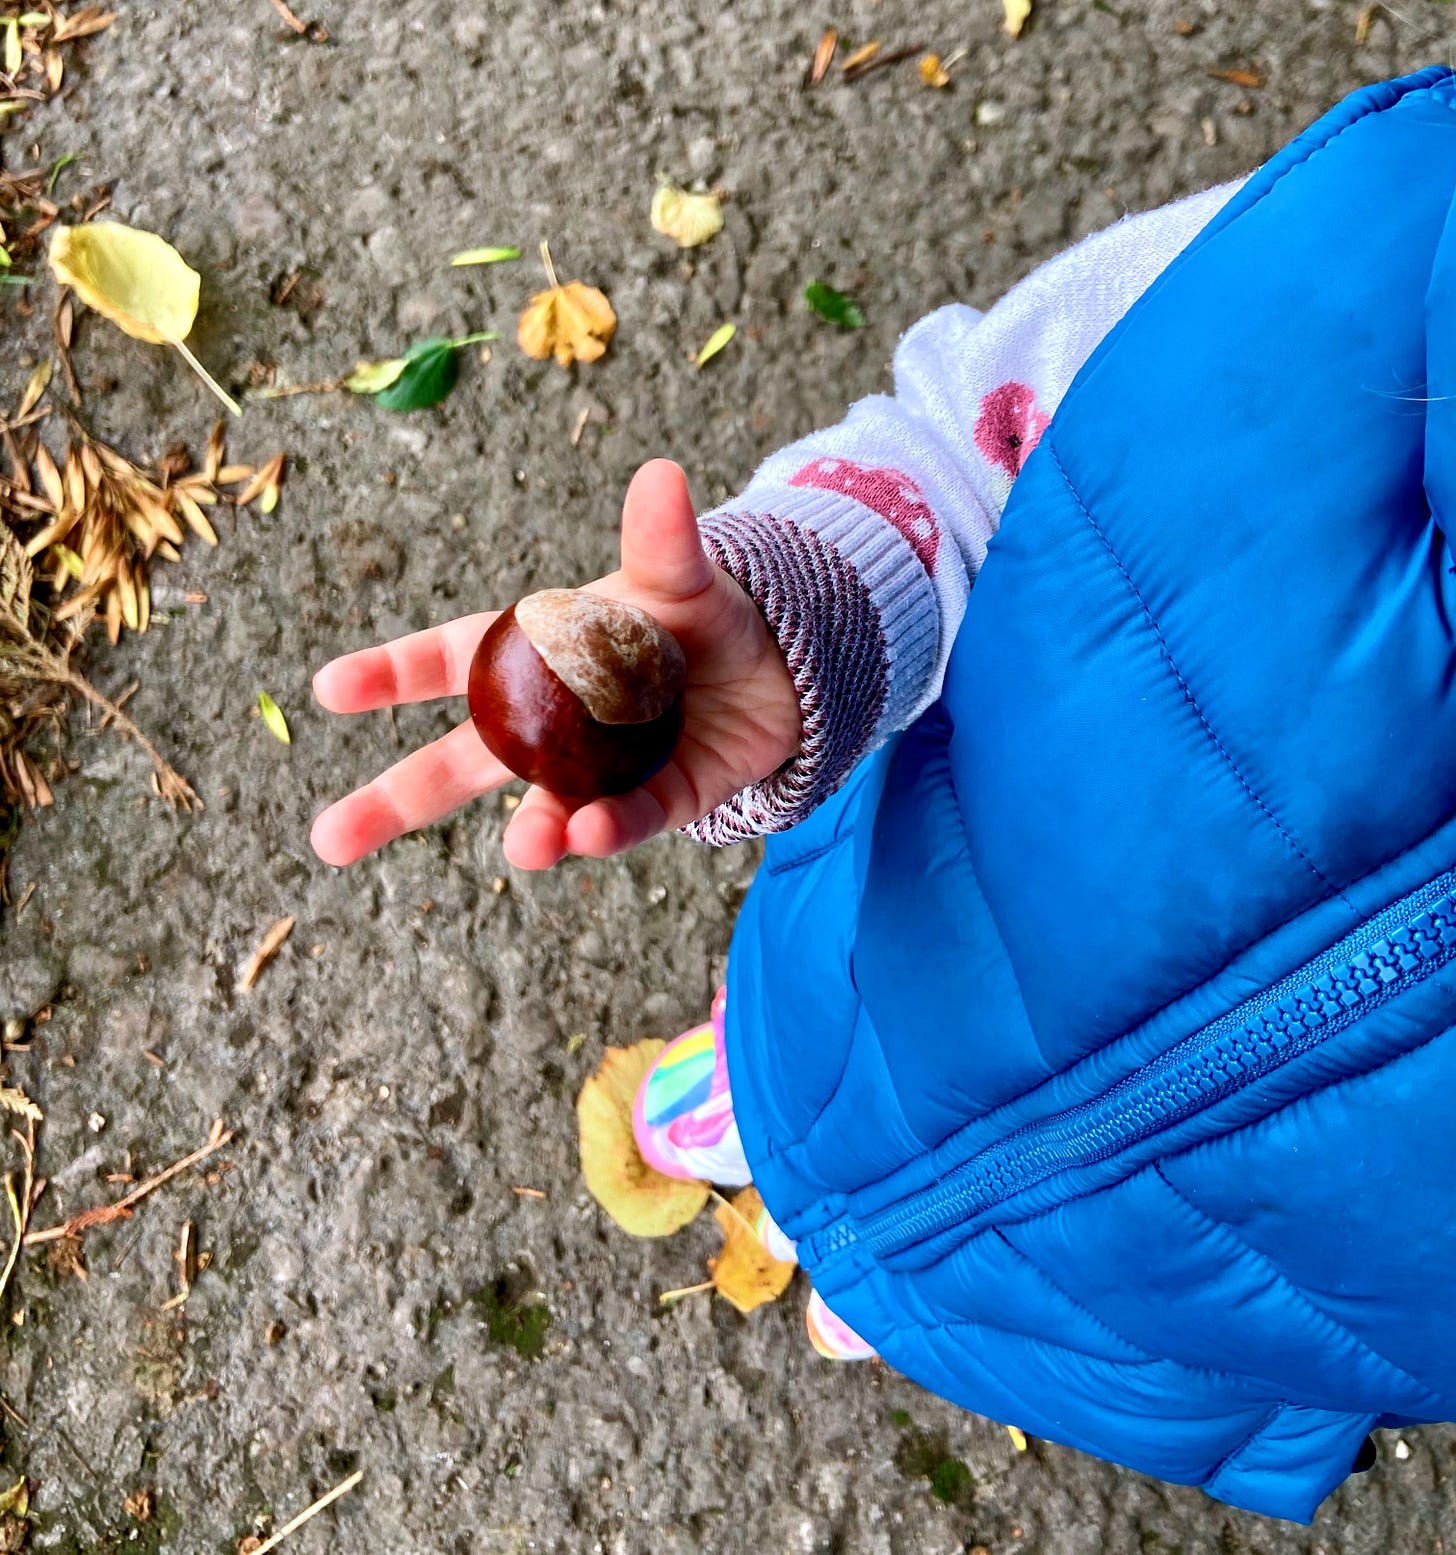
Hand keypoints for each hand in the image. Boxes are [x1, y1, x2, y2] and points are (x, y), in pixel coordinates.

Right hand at [309, 460, 801, 869]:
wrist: (785, 673)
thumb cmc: (705, 615)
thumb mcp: (681, 577)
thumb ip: (662, 544)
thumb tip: (661, 476)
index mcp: (539, 654)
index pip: (454, 659)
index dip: (392, 672)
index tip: (328, 688)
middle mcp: (554, 724)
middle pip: (466, 763)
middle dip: (399, 799)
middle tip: (329, 839)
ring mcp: (600, 772)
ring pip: (545, 811)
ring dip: (530, 831)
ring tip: (524, 849)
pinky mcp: (659, 802)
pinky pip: (630, 820)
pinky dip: (612, 828)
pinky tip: (592, 833)